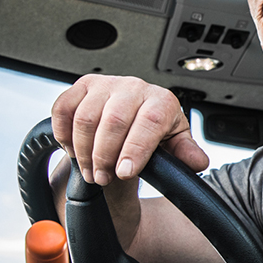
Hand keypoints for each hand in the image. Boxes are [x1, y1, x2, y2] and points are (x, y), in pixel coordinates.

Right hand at [51, 75, 208, 184]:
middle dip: (105, 156)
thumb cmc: (155, 132)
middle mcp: (135, 87)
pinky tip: (74, 151)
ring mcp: (106, 84)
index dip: (135, 149)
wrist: (134, 120)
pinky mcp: (82, 86)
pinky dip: (64, 134)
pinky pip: (63, 109)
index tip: (124, 172)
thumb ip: (185, 153)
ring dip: (84, 151)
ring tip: (91, 171)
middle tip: (103, 179)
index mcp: (161, 100)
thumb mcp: (174, 144)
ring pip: (86, 118)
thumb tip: (198, 162)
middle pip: (114, 121)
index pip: (148, 122)